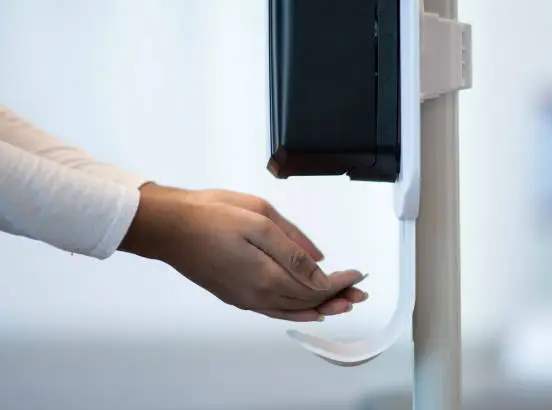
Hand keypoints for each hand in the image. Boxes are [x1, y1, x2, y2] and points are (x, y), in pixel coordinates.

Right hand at [186, 189, 368, 318]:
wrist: (169, 228)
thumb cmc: (210, 216)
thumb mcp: (259, 219)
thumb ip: (292, 246)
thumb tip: (318, 265)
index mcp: (267, 274)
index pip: (315, 286)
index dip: (340, 282)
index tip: (356, 274)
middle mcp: (258, 294)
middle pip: (307, 301)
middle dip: (337, 296)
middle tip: (359, 293)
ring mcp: (245, 298)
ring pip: (292, 309)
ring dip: (320, 307)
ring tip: (343, 306)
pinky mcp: (236, 296)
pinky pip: (273, 311)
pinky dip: (295, 312)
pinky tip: (305, 311)